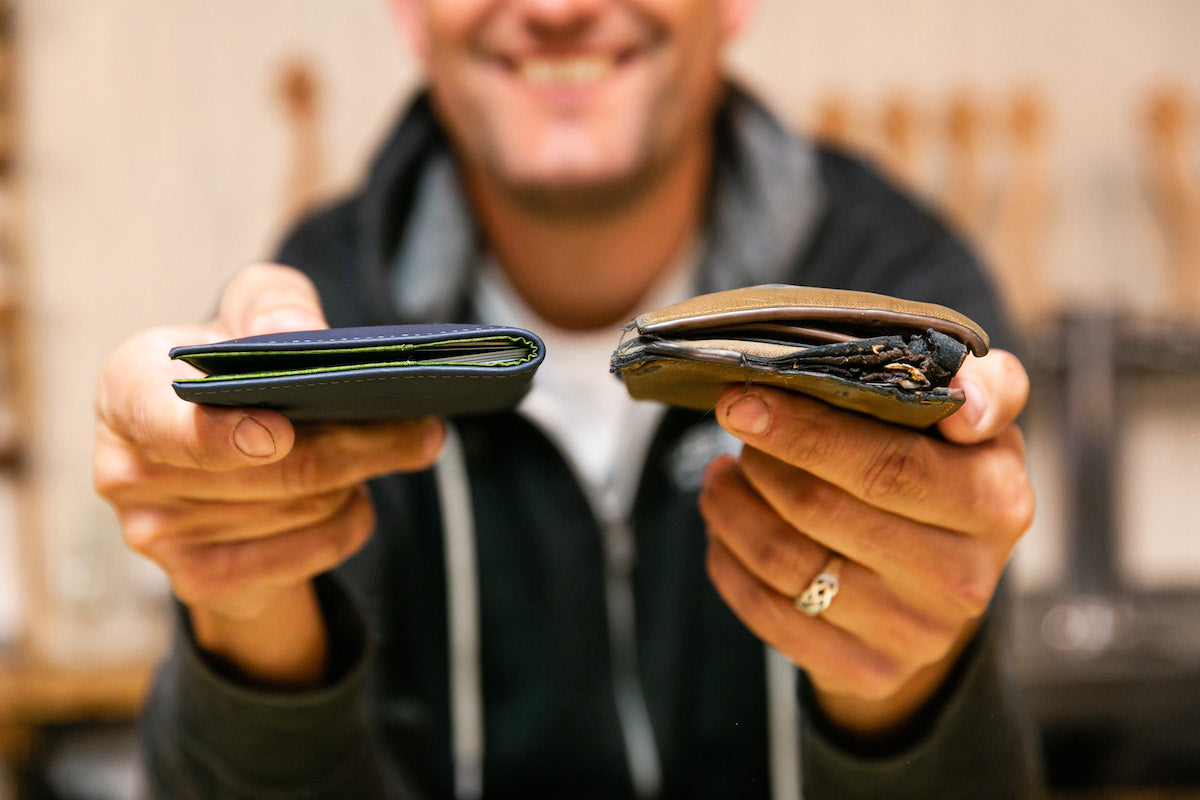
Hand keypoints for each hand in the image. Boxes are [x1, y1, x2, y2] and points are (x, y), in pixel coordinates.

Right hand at [93, 264, 443, 686]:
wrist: (220, 452)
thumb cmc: (234, 367)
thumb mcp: (252, 313)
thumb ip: (275, 306)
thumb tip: (297, 335)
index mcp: (127, 389)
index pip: (165, 419)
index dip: (222, 435)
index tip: (280, 434)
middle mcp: (126, 469)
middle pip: (273, 470)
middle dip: (359, 444)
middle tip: (423, 428)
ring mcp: (156, 534)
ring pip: (301, 508)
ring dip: (360, 477)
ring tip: (388, 449)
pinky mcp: (199, 579)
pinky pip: (308, 552)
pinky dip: (350, 522)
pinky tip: (356, 495)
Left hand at [698, 350, 1033, 739]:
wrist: (942, 586)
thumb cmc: (946, 474)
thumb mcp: (978, 423)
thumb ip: (982, 386)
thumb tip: (963, 404)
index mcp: (995, 503)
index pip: (886, 466)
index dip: (806, 432)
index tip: (745, 401)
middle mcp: (962, 578)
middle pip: (820, 511)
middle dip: (761, 463)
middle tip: (738, 427)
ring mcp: (913, 634)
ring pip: (785, 562)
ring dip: (733, 508)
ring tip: (721, 475)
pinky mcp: (866, 671)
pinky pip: (768, 613)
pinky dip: (728, 561)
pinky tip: (723, 527)